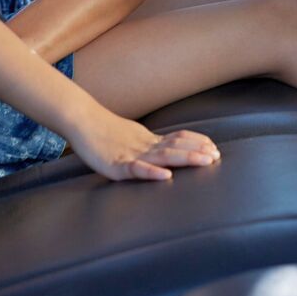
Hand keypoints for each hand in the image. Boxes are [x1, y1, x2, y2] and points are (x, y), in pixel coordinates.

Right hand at [67, 110, 219, 182]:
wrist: (80, 120)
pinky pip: (136, 169)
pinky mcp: (116, 165)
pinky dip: (151, 172)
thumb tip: (163, 149)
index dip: (196, 142)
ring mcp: (131, 155)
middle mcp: (144, 145)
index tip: (214, 147)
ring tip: (203, 161)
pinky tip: (164, 175)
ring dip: (185, 158)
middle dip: (197, 151)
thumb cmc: (103, 131)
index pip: (177, 138)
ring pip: (162, 156)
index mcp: (148, 140)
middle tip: (216, 156)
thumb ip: (147, 144)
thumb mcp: (131, 136)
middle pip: (175, 146)